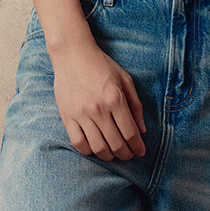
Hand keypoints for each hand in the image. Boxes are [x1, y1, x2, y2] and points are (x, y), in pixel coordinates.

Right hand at [52, 40, 146, 161]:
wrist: (72, 54)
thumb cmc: (101, 64)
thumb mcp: (125, 79)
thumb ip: (135, 105)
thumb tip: (142, 130)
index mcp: (115, 98)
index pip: (130, 132)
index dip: (137, 146)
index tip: (140, 152)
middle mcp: (99, 109)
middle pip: (116, 144)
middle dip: (125, 154)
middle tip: (128, 155)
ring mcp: (81, 114)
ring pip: (98, 148)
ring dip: (109, 156)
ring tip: (113, 154)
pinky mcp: (67, 116)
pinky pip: (78, 143)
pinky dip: (88, 151)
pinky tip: (95, 147)